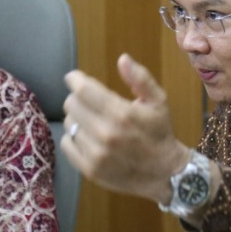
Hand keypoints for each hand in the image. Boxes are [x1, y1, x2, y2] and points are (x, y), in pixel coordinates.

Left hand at [62, 54, 189, 204]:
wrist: (163, 172)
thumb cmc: (159, 132)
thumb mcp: (158, 101)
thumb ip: (140, 78)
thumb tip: (122, 59)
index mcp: (122, 114)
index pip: (83, 90)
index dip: (75, 79)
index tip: (74, 78)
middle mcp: (106, 134)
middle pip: (72, 104)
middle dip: (78, 98)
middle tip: (90, 102)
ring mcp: (96, 154)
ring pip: (69, 123)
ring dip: (78, 119)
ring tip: (93, 121)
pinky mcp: (89, 169)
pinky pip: (67, 144)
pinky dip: (74, 138)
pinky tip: (88, 137)